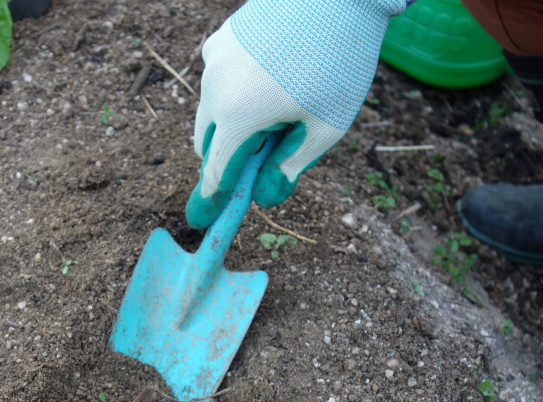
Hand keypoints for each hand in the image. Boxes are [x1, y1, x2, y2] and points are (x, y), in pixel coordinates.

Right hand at [187, 0, 407, 228]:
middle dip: (229, 157)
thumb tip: (266, 193)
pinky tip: (274, 78)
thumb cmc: (339, 59)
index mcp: (238, 115)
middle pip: (208, 142)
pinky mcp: (221, 39)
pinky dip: (235, 92)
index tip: (203, 220)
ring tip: (281, 106)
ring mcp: (214, 60)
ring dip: (234, 123)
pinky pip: (219, 79)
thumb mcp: (326, 126)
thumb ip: (291, 165)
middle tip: (263, 159)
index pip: (216, 170)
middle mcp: (215, 88)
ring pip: (212, 109)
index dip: (212, 199)